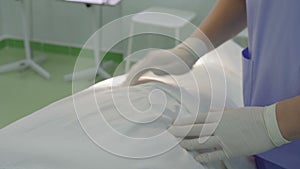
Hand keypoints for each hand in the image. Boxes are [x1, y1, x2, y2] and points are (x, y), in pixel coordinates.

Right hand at [124, 38, 207, 85]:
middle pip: (134, 70)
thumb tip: (153, 71)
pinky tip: (134, 79)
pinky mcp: (153, 60)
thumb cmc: (183, 62)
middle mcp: (150, 58)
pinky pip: (140, 67)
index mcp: (154, 60)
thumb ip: (164, 70)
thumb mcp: (176, 68)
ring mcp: (151, 58)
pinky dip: (135, 74)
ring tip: (125, 87)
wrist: (188, 51)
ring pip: (136, 68)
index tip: (126, 89)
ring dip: (130, 77)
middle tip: (122, 91)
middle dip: (127, 80)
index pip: (138, 72)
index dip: (131, 81)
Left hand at [168, 104, 288, 162]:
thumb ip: (218, 113)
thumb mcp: (232, 111)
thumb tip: (208, 112)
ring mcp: (223, 139)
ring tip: (179, 143)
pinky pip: (213, 155)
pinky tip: (195, 157)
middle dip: (180, 131)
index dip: (183, 122)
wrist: (269, 124)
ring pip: (200, 142)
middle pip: (194, 129)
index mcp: (218, 115)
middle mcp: (217, 127)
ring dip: (187, 143)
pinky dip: (203, 156)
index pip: (195, 119)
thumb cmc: (252, 115)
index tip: (174, 123)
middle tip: (170, 132)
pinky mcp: (230, 150)